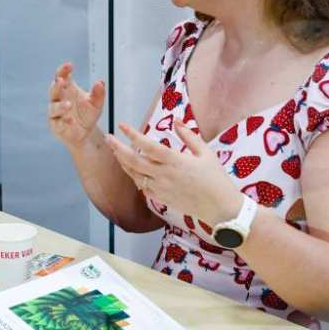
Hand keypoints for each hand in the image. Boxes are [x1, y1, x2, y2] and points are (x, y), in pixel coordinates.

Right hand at [47, 62, 106, 148]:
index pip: (62, 76)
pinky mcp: (56, 125)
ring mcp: (56, 113)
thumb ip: (98, 93)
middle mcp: (59, 99)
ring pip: (53, 107)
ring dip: (60, 105)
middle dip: (57, 85)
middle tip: (61, 80)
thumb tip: (100, 82)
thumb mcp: (96, 103)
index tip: (69, 65)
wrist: (85, 134)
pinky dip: (64, 121)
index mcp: (67, 89)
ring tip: (68, 104)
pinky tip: (71, 121)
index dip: (63, 70)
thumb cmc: (87, 115)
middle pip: (54, 90)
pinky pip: (58, 123)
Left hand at [104, 121, 236, 224]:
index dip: (133, 136)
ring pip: (135, 174)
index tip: (122, 125)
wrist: (220, 208)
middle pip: (134, 161)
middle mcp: (165, 175)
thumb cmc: (216, 179)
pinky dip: (134, 176)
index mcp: (176, 161)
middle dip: (118, 148)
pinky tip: (131, 168)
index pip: (149, 146)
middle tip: (108, 138)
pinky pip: (142, 186)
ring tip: (115, 150)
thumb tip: (176, 121)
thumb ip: (189, 136)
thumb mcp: (206, 153)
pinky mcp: (161, 198)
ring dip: (123, 162)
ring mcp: (161, 188)